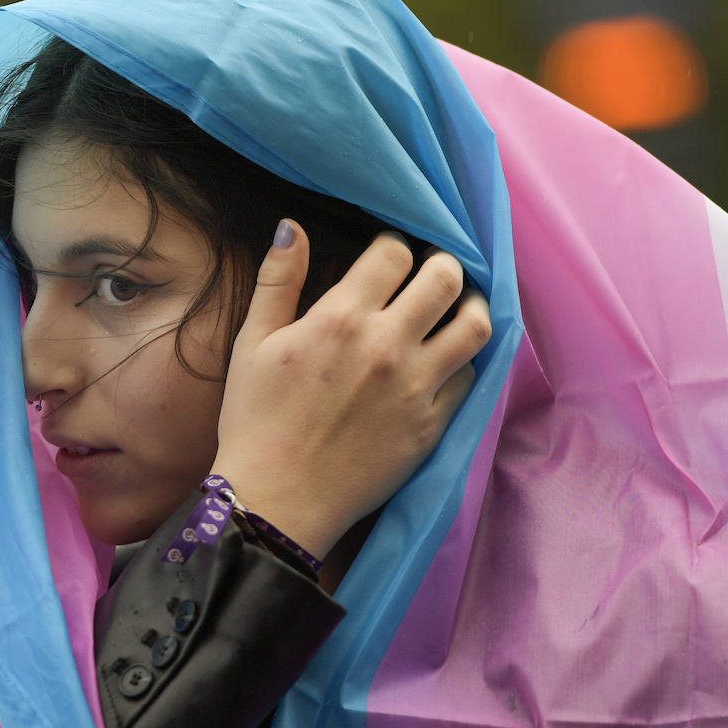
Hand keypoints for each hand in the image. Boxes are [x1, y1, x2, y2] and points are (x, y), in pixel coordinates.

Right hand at [210, 220, 491, 558]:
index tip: (387, 260)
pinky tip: (443, 362)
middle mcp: (387, 346)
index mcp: (341, 318)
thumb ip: (277, 280)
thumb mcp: (253, 344)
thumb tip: (291, 227)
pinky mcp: (432, 426)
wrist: (276, 501)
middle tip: (428, 279)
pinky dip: (461, 362)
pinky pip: (469, 378)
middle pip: (446, 277)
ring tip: (453, 312)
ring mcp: (416, 387)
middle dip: (441, 267)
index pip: (394, 252)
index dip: (392, 248)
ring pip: (474, 325)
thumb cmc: (256, 421)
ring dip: (468, 309)